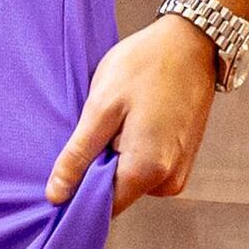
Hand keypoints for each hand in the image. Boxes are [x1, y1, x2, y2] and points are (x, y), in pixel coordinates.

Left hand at [47, 11, 219, 209]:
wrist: (191, 42)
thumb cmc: (145, 65)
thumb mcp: (101, 106)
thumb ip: (78, 155)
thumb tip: (57, 196)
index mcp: (148, 170)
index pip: (103, 207)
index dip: (80, 191)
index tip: (70, 162)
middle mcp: (169, 181)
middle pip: (119, 193)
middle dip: (100, 167)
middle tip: (99, 125)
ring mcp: (180, 171)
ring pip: (132, 179)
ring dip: (118, 155)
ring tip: (121, 117)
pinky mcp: (184, 159)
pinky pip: (149, 168)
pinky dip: (134, 149)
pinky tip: (135, 119)